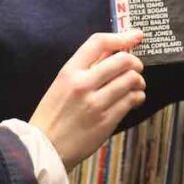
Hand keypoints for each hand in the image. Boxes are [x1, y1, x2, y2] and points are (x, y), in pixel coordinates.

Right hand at [30, 30, 145, 170]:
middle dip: (135, 62)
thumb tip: (113, 51)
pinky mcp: (107, 121)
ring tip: (135, 85)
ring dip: (138, 81)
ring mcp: (96, 103)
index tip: (135, 36)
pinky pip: (131, 100)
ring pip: (131, 80)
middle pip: (122, 60)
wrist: (44, 147)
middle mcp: (83, 84)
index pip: (98, 42)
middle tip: (136, 66)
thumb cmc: (53, 114)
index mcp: (69, 72)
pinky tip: (133, 98)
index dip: (121, 37)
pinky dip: (137, 96)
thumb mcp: (61, 83)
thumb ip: (85, 68)